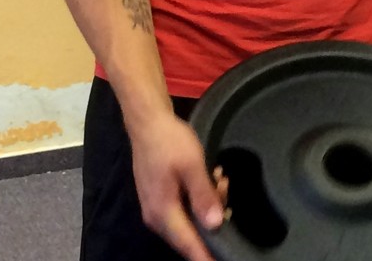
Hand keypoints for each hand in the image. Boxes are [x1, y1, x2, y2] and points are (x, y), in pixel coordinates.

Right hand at [128, 112, 227, 260]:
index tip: (223, 260)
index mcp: (163, 212)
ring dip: (207, 205)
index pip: (189, 245)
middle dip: (213, 220)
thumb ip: (203, 196)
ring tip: (217, 178)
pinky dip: (198, 200)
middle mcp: (157, 218)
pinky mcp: (159, 201)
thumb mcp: (192, 165)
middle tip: (223, 188)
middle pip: (191, 235)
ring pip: (189, 222)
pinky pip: (183, 211)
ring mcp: (156, 210)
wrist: (147, 124)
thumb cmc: (169, 142)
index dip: (207, 256)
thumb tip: (215, 225)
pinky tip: (208, 180)